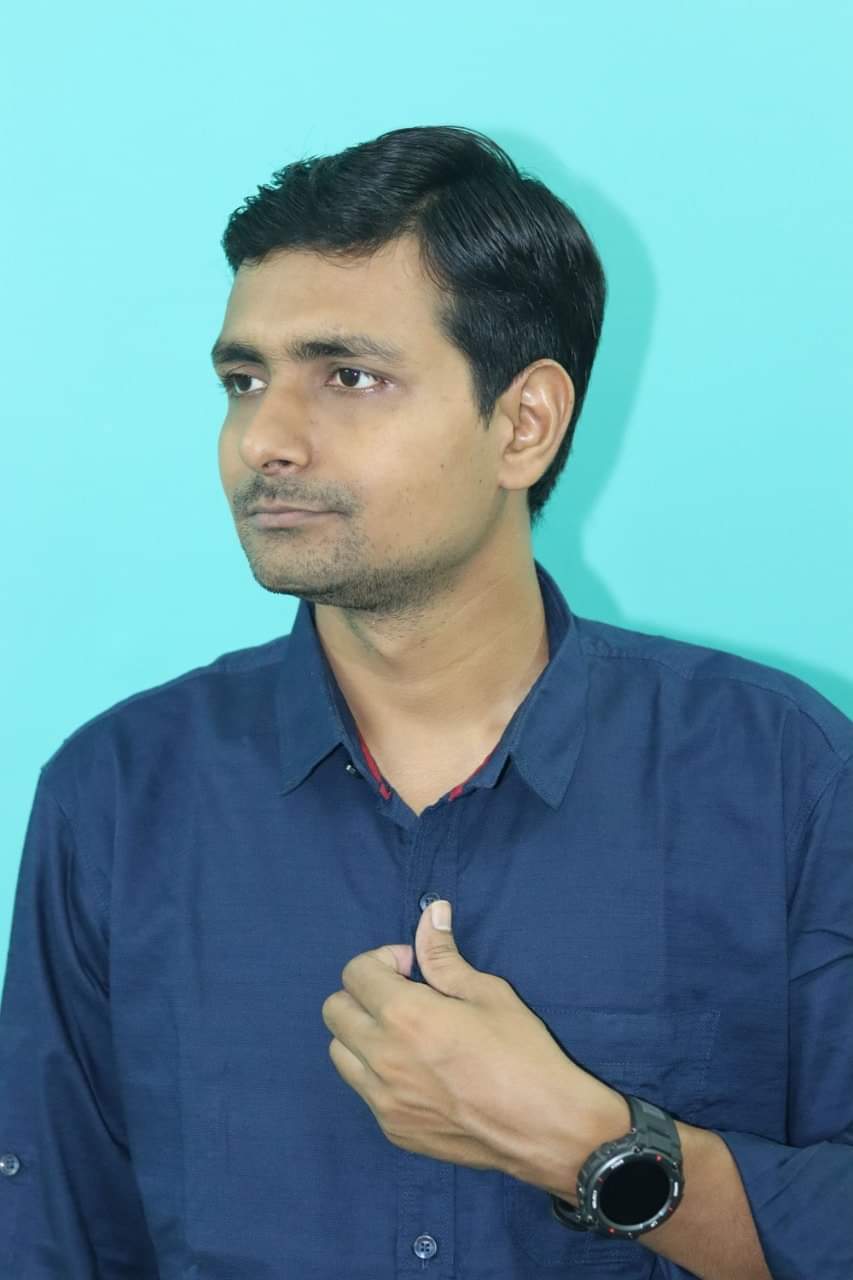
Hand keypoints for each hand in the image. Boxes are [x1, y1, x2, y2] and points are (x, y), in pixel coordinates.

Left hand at [321, 900, 623, 1186]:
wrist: (545, 1127)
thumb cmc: (523, 1053)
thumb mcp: (488, 992)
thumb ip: (444, 956)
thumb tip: (431, 913)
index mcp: (404, 1016)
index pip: (355, 973)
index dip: (382, 960)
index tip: (412, 967)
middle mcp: (382, 1059)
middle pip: (334, 1011)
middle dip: (363, 993)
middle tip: (405, 996)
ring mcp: (383, 1100)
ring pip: (340, 1053)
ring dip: (363, 1033)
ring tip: (405, 1034)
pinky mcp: (393, 1130)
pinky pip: (364, 1090)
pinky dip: (377, 1072)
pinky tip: (418, 1071)